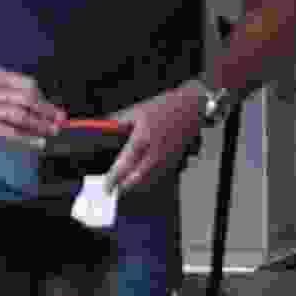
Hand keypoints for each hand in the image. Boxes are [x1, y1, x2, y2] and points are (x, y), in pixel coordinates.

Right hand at [0, 68, 72, 150]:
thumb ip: (9, 89)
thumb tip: (37, 103)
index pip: (27, 84)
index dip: (42, 96)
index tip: (51, 107)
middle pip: (27, 99)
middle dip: (46, 110)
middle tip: (59, 119)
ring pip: (21, 115)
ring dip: (39, 124)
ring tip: (51, 131)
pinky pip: (9, 131)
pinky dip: (26, 137)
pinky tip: (37, 141)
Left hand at [102, 81, 215, 199]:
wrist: (190, 108)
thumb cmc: (165, 107)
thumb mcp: (136, 111)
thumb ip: (117, 122)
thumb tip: (104, 129)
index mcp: (141, 139)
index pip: (123, 167)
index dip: (113, 179)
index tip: (106, 186)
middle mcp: (155, 153)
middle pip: (136, 180)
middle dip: (124, 186)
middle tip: (114, 188)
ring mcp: (167, 160)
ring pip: (149, 182)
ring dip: (137, 185)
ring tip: (127, 184)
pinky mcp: (176, 162)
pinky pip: (161, 178)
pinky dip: (150, 181)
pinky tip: (144, 178)